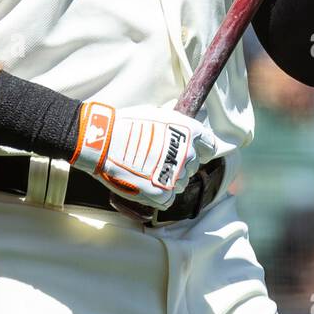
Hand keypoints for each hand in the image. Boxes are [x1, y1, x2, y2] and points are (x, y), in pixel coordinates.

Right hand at [71, 100, 215, 210]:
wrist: (103, 142)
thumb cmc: (125, 125)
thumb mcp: (158, 115)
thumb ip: (176, 128)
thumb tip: (182, 135)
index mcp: (189, 132)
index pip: (209, 147)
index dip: (200, 150)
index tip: (192, 153)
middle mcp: (188, 154)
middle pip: (192, 167)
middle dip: (178, 165)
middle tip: (156, 160)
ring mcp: (176, 175)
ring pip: (180, 184)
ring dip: (168, 180)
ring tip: (146, 171)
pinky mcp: (162, 193)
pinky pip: (168, 199)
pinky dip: (157, 194)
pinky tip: (143, 183)